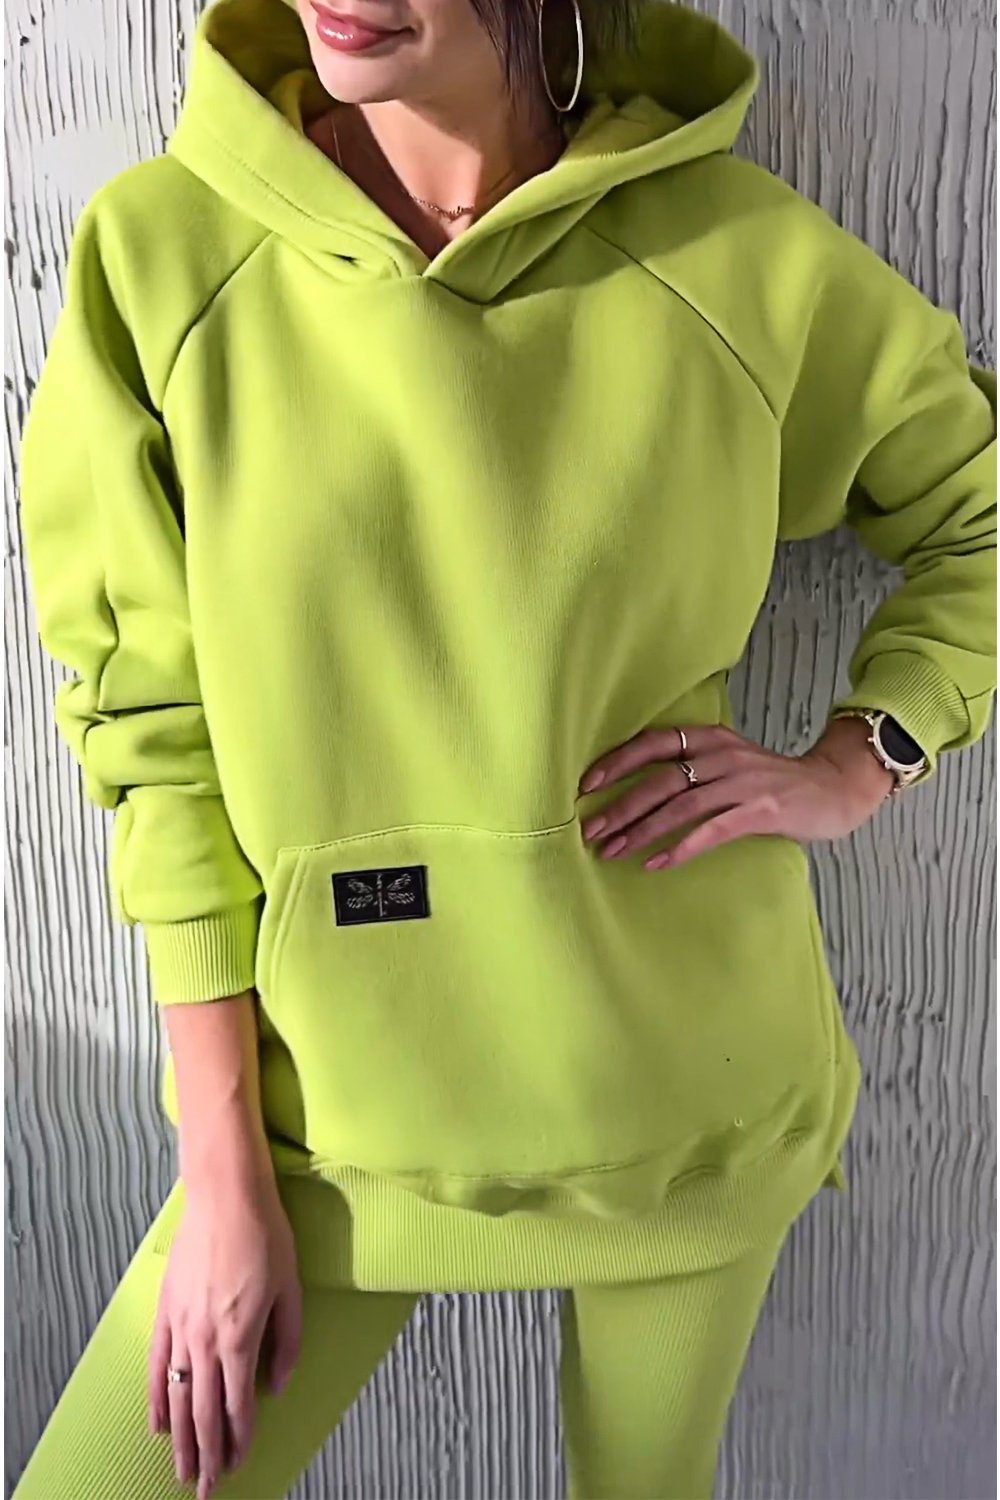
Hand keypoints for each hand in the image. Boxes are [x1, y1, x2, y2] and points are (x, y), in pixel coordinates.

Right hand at [147, 1171, 301, 1498]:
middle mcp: (206, 1340)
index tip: (237, 1467)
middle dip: (205, 1455)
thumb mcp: (292, 1289)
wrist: (225, 1196)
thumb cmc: (265, 1236)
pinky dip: (157, 1398)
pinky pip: (158, 1365)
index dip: (238, 1442)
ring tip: (182, 1471)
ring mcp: (181, 1327)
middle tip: (205, 1489)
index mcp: (240, 1337)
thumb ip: (286, 1342)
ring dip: (180, 1439)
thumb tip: (277, 1386)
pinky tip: (158, 1423)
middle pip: (204, 1412)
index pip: (238, 1406)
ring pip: (178, 1397)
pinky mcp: (166, 1311)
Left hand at [578, 719, 895, 868]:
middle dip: (621, 806)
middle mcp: (723, 755)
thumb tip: (637, 793)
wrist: (833, 788)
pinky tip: (655, 862)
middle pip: (661, 780)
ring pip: (680, 805)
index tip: (587, 785)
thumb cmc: (774, 782)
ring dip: (642, 830)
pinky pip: (712, 830)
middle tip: (591, 831)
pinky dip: (680, 847)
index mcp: (711, 739)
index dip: (618, 762)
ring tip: (613, 850)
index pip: (654, 743)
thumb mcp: (731, 762)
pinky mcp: (761, 810)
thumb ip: (693, 769)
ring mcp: (743, 782)